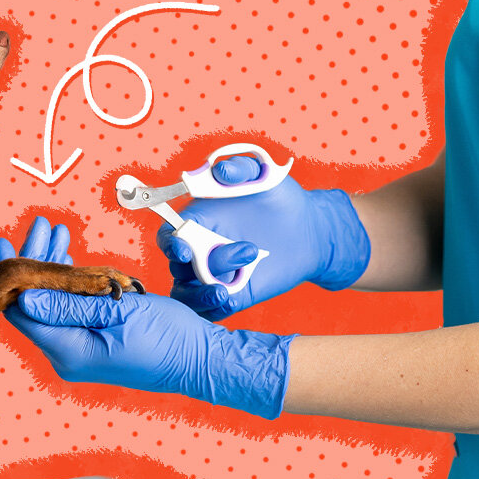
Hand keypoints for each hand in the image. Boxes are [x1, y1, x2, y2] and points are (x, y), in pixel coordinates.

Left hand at [0, 217, 294, 419]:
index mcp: (70, 351)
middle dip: (34, 262)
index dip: (12, 276)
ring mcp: (79, 351)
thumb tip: (24, 297)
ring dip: (53, 268)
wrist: (201, 361)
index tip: (7, 243)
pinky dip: (69, 283)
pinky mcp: (92, 344)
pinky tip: (70, 257)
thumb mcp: (119, 312)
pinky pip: (68, 311)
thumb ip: (70, 304)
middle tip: (40, 227)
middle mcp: (68, 355)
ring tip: (56, 232)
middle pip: (34, 305)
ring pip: (51, 304)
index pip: (22, 312)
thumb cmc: (169, 337)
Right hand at [158, 156, 369, 319]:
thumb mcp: (264, 175)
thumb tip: (219, 171)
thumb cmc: (280, 199)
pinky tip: (229, 298)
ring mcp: (214, 275)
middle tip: (248, 250)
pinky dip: (212, 308)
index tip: (184, 249)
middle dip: (201, 265)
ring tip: (225, 292)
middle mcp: (199, 250)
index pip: (168, 236)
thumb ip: (240, 168)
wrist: (310, 230)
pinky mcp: (231, 294)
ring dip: (200, 295)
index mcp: (197, 222)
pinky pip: (209, 310)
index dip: (169, 244)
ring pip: (187, 294)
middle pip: (178, 267)